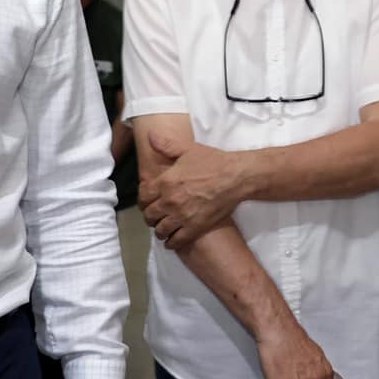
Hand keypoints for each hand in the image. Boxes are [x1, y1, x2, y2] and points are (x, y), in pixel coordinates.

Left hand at [141, 129, 247, 250]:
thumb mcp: (188, 149)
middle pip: (149, 215)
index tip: (147, 201)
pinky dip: (171, 242)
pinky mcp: (195, 227)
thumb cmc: (213, 162)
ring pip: (160, 230)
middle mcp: (170, 201)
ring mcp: (182, 216)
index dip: (143, 200)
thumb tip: (151, 136)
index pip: (143, 197)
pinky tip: (171, 240)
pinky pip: (176, 241)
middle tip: (155, 215)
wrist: (235, 177)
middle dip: (150, 216)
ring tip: (163, 228)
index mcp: (166, 182)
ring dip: (159, 230)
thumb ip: (166, 145)